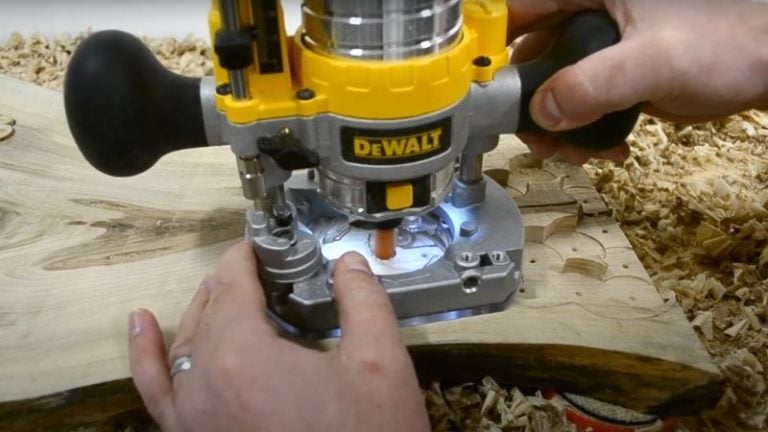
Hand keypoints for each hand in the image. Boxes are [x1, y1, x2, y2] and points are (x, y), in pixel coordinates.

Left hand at [128, 242, 428, 431]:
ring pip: (184, 345)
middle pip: (210, 312)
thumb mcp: (381, 365)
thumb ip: (363, 302)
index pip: (233, 287)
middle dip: (232, 284)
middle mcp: (204, 384)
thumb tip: (348, 262)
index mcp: (245, 356)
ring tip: (217, 289)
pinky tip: (140, 324)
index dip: (245, 259)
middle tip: (260, 270)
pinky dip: (145, 354)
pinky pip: (156, 390)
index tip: (259, 246)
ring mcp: (190, 417)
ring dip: (201, 310)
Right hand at [508, 0, 767, 163]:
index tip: (481, 88)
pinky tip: (607, 150)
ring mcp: (595, 48)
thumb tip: (543, 114)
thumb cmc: (723, 45)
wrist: (763, 67)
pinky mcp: (608, 76)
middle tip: (542, 142)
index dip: (490, 46)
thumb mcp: (654, 60)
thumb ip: (596, 83)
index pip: (517, 10)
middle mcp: (585, 17)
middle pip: (527, 59)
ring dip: (556, 129)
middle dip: (528, 106)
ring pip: (549, 89)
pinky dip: (581, 133)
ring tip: (581, 154)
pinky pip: (576, 106)